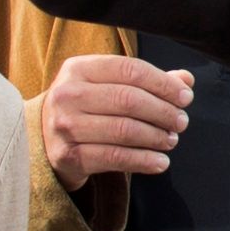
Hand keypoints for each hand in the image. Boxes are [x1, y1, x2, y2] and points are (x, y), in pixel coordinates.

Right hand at [37, 50, 193, 187]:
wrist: (43, 139)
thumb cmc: (85, 108)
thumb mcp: (107, 86)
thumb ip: (145, 81)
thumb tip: (186, 79)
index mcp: (79, 68)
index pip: (130, 70)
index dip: (163, 83)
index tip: (185, 97)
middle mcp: (67, 94)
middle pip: (128, 100)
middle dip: (163, 112)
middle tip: (181, 122)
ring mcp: (64, 126)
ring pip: (124, 130)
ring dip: (156, 137)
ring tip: (171, 140)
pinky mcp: (68, 156)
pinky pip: (114, 158)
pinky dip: (143, 161)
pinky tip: (160, 162)